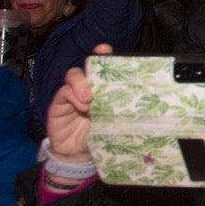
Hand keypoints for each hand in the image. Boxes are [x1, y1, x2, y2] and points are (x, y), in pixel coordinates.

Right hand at [44, 43, 113, 161]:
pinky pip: (64, 92)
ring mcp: (72, 93)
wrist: (79, 156)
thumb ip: (123, 111)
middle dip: (94, 61)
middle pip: (88, 66)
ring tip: (89, 99)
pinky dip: (73, 96)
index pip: (105, 68)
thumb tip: (144, 104)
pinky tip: (82, 106)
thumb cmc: (100, 137)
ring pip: (74, 75)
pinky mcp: (59, 103)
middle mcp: (88, 88)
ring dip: (82, 83)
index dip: (105, 56)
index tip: (106, 49)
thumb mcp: (115, 122)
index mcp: (105, 90)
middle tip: (98, 67)